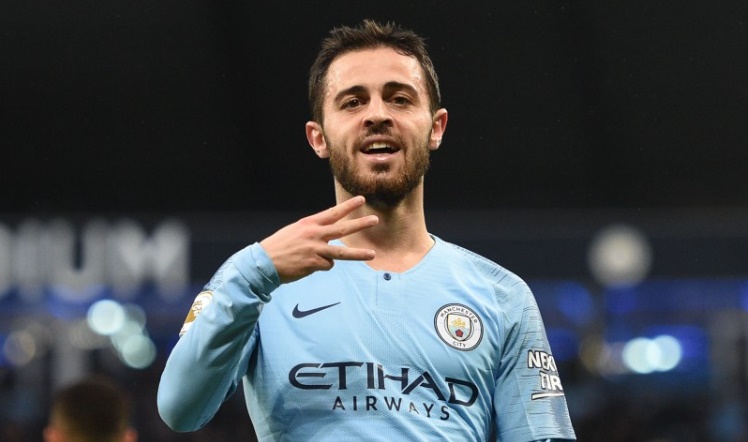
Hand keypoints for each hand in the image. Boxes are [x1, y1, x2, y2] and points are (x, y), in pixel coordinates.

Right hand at [259, 196, 377, 282]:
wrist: (264, 262)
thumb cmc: (280, 246)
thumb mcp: (295, 231)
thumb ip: (313, 231)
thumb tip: (328, 234)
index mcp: (309, 224)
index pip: (333, 212)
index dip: (348, 206)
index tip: (361, 199)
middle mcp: (314, 234)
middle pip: (342, 228)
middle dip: (360, 223)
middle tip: (375, 220)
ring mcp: (315, 249)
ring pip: (342, 252)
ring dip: (359, 253)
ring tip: (373, 254)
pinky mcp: (314, 263)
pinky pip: (327, 265)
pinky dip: (322, 265)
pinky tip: (309, 265)